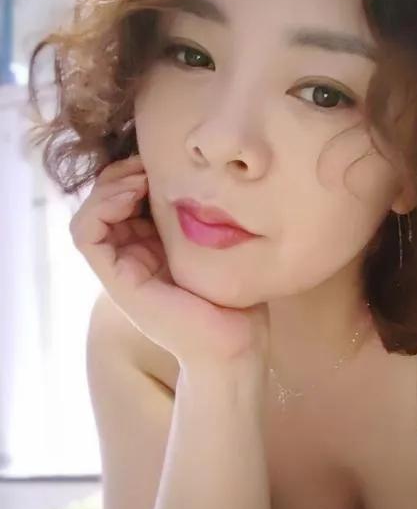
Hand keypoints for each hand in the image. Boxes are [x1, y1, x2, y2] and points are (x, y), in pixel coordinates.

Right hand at [70, 154, 269, 368]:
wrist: (235, 348)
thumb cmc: (237, 301)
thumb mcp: (220, 248)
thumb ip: (204, 220)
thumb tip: (204, 178)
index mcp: (156, 248)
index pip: (129, 200)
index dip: (137, 173)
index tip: (165, 161)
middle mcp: (134, 256)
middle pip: (107, 202)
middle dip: (123, 173)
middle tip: (149, 162)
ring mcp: (123, 270)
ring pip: (91, 215)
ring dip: (109, 186)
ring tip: (139, 177)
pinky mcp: (117, 282)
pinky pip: (86, 236)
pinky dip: (99, 208)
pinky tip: (128, 195)